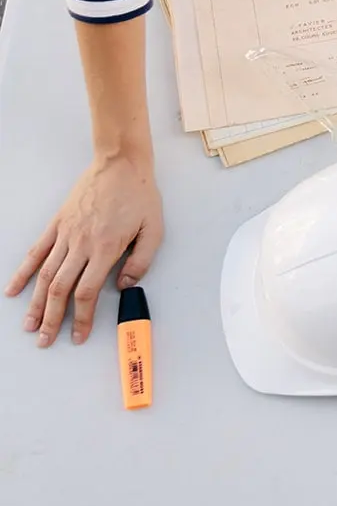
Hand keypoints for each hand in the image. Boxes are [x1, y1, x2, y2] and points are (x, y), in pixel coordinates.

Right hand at [6, 153, 162, 346]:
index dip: (82, 318)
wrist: (120, 164)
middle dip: (52, 319)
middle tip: (45, 340)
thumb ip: (142, 260)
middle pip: (60, 289)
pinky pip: (35, 251)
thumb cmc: (140, 195)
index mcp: (106, 248)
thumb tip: (125, 284)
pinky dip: (22, 272)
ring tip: (29, 325)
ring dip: (35, 303)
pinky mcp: (57, 223)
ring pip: (44, 275)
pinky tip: (13, 290)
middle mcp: (81, 244)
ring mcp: (65, 234)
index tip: (78, 335)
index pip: (88, 292)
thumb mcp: (154, 229)